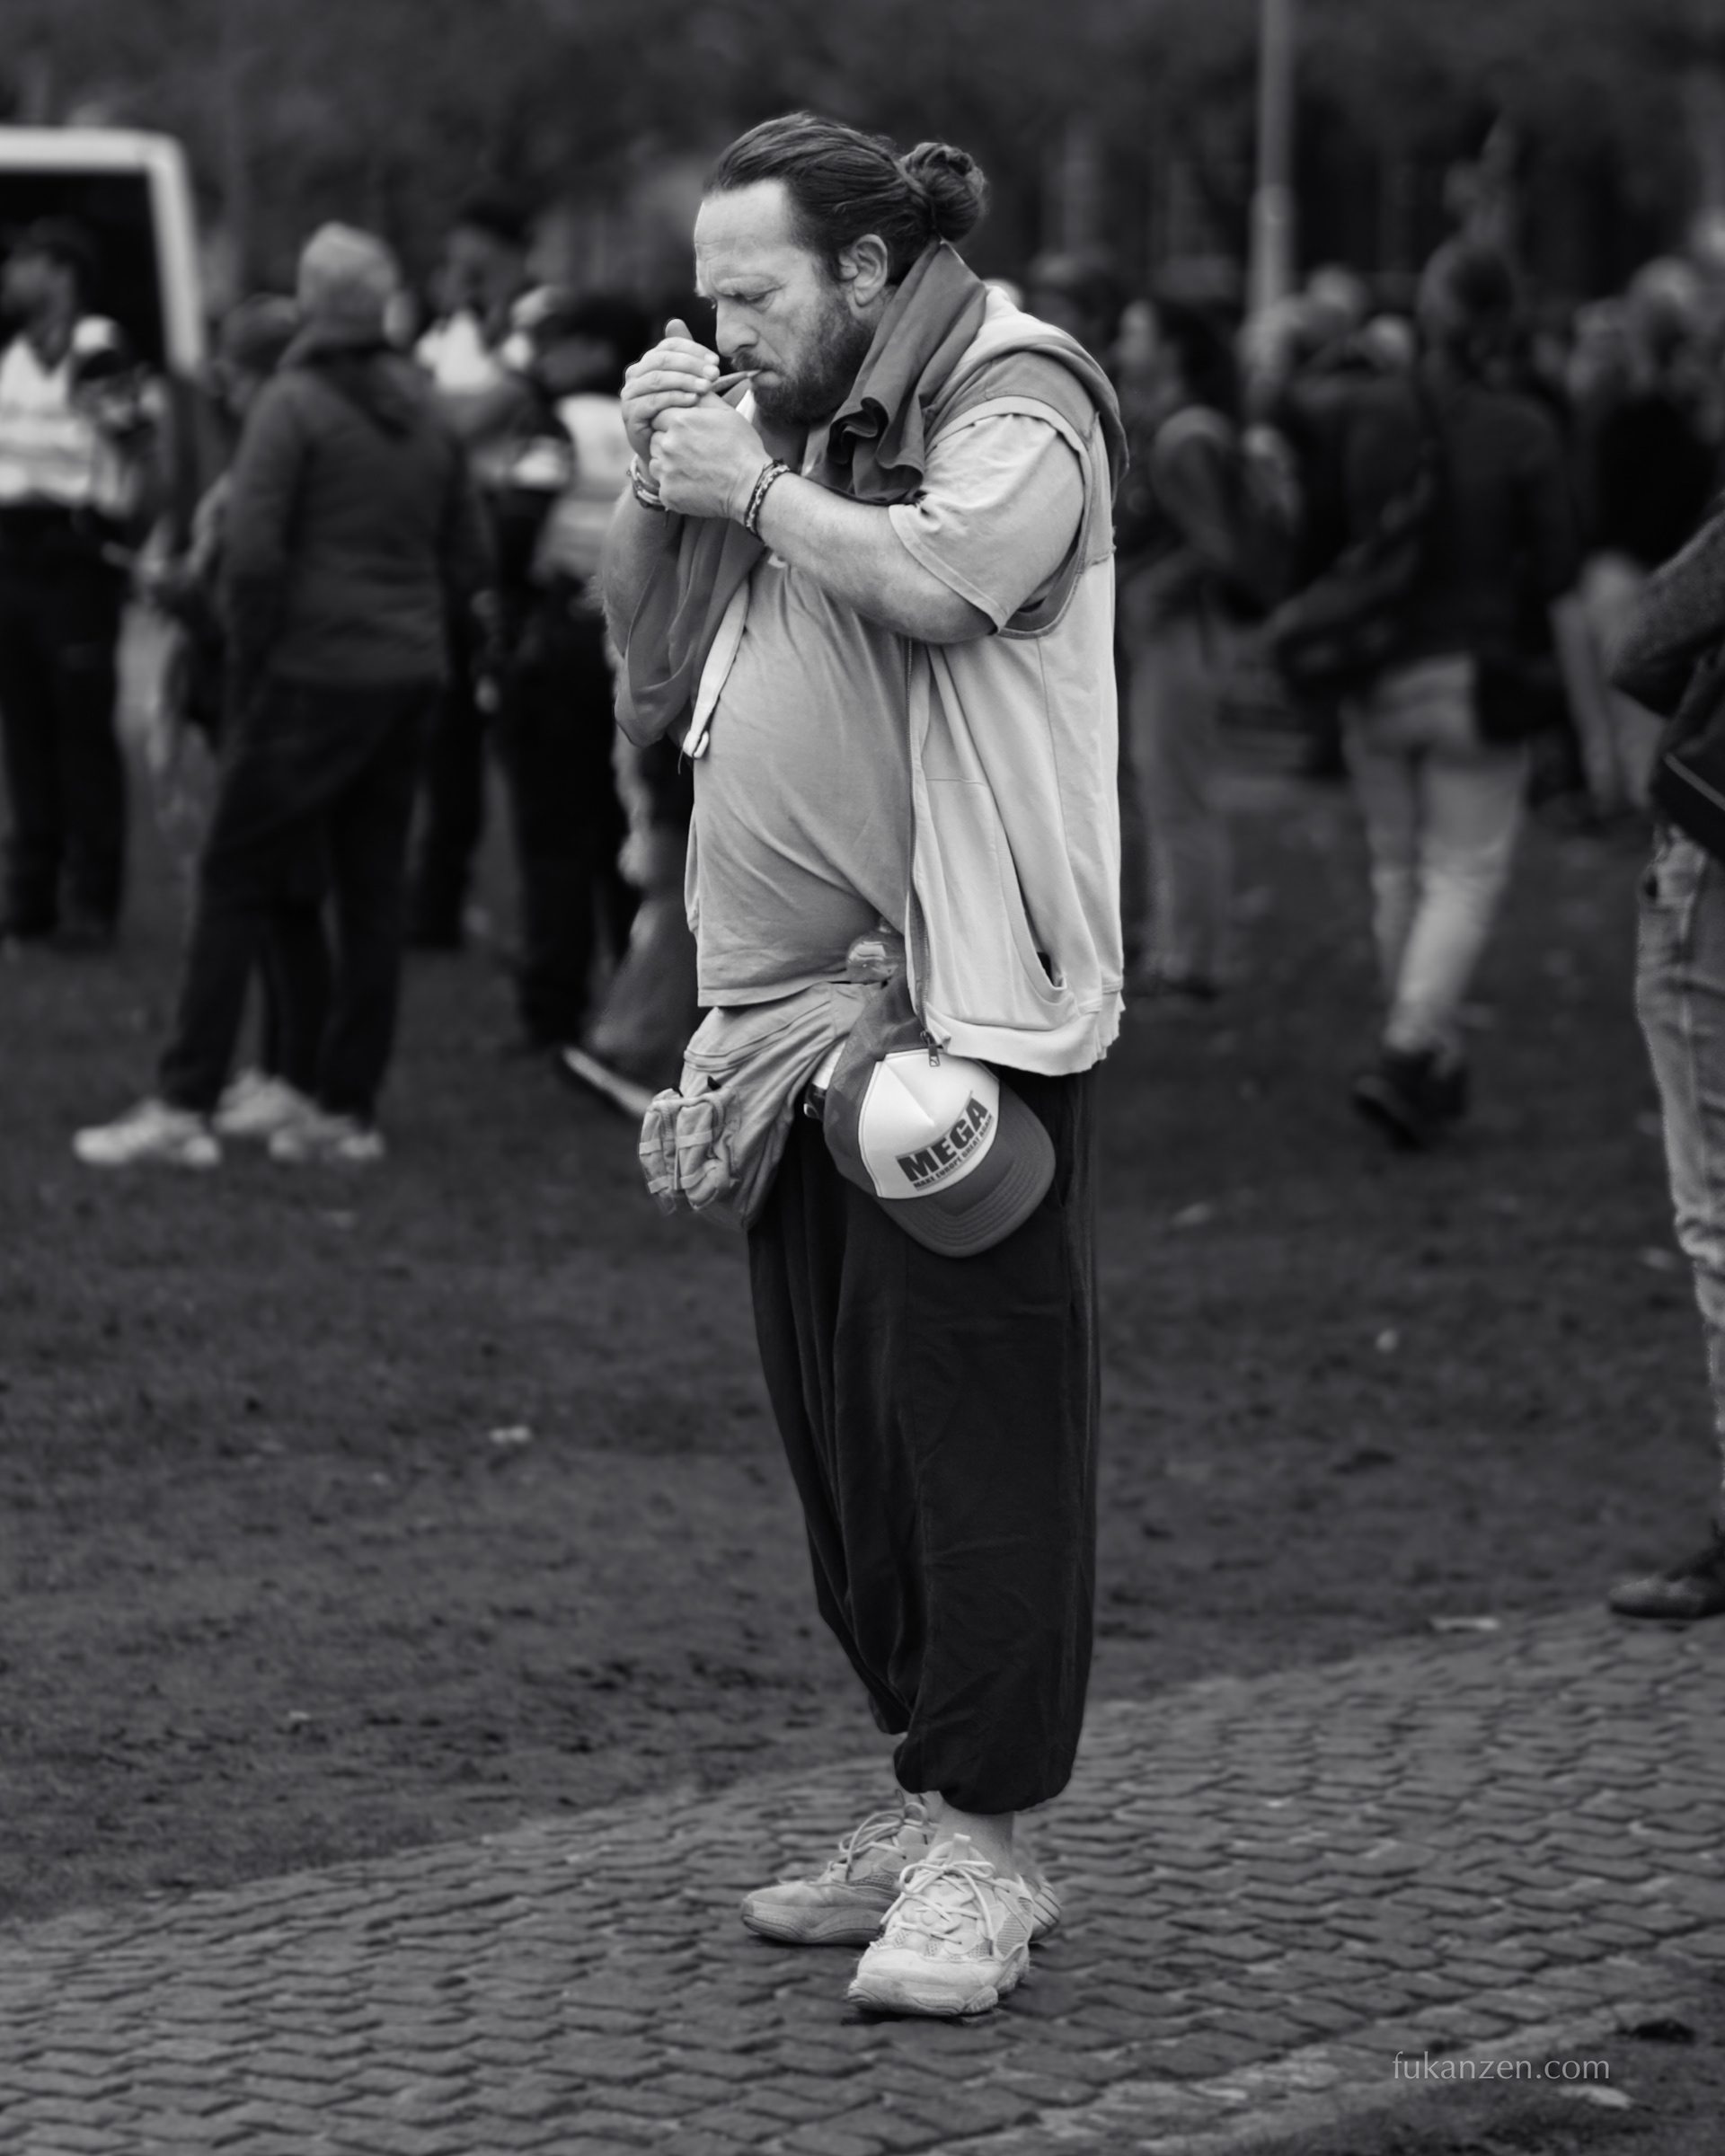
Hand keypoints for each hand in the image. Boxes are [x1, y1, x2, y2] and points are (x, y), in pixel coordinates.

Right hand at [621, 317, 719, 463]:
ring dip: (685, 381)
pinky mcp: (631, 414)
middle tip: (714, 374)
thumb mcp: (688, 385)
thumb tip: (677, 322)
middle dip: (691, 365)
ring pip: (657, 379)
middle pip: (663, 360)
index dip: (693, 350)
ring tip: (707, 387)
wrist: (667, 451)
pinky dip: (674, 398)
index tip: (716, 361)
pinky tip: (693, 400)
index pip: (670, 345)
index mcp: (649, 361)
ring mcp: (630, 394)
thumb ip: (686, 358)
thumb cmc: (681, 415)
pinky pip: (653, 401)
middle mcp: (635, 374)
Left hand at [649, 400, 771, 522]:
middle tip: (691, 451)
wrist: (750, 487)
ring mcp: (666, 471)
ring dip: (668, 463)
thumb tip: (691, 387)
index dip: (672, 423)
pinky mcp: (667, 493)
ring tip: (692, 467)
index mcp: (680, 420)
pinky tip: (693, 483)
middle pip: (655, 439)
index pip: (659, 416)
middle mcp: (668, 444)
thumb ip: (703, 397)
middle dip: (668, 442)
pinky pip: (663, 485)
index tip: (687, 432)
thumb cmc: (742, 447)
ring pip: (656, 462)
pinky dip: (674, 484)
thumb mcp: (727, 413)